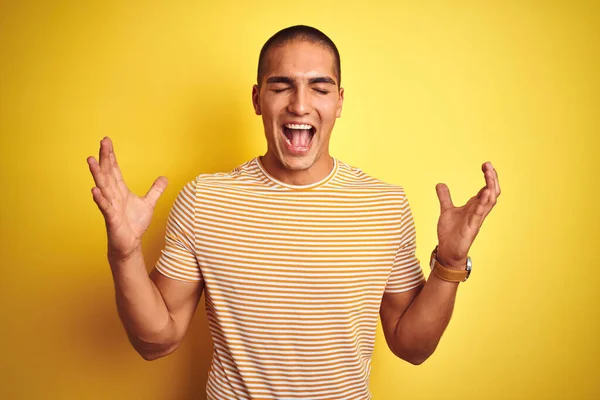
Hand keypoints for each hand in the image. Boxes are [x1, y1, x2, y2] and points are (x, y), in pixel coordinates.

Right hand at [87, 137, 167, 259]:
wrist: (130, 244)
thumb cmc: (134, 224)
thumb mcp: (148, 204)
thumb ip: (155, 190)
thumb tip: (165, 178)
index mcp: (120, 190)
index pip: (114, 169)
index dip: (111, 156)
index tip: (107, 141)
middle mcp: (113, 195)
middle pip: (107, 173)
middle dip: (104, 157)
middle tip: (102, 141)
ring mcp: (110, 206)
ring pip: (103, 187)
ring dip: (97, 174)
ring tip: (90, 160)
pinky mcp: (111, 219)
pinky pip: (104, 207)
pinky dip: (100, 199)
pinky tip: (94, 190)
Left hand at [434, 162, 500, 267]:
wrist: (447, 251)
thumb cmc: (451, 233)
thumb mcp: (446, 210)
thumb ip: (445, 197)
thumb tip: (440, 184)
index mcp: (474, 206)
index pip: (486, 188)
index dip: (488, 177)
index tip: (485, 164)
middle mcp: (478, 211)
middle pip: (492, 192)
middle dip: (492, 178)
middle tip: (488, 165)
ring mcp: (476, 219)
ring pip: (489, 201)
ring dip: (491, 187)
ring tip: (490, 174)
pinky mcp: (472, 227)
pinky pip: (480, 213)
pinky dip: (483, 202)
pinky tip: (486, 193)